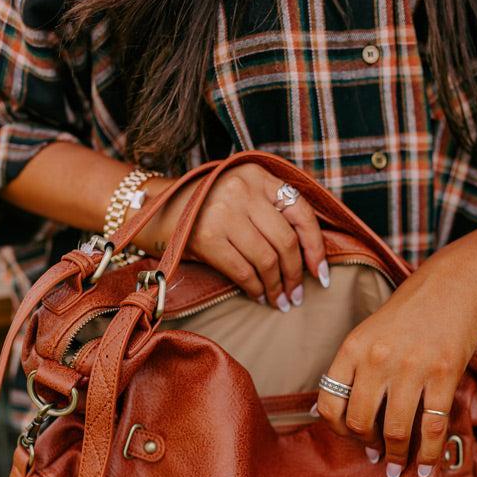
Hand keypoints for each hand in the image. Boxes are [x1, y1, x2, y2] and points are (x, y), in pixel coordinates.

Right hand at [137, 164, 329, 310]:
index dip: (316, 247)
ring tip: (280, 301)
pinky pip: (243, 271)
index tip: (321, 274)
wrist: (155, 209)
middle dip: (296, 275)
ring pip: (267, 260)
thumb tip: (310, 256)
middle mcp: (242, 188)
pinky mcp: (207, 236)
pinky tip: (259, 296)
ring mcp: (224, 211)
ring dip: (276, 287)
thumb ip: (271, 213)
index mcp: (257, 175)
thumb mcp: (242, 196)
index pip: (301, 212)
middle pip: (286, 242)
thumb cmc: (207, 208)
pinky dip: (255, 289)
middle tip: (296, 295)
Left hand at [315, 255, 476, 476]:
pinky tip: (426, 466)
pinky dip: (429, 454)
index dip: (337, 429)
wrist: (452, 285)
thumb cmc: (408, 313)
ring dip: (397, 456)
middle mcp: (378, 359)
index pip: (329, 403)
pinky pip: (433, 427)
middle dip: (368, 445)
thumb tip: (324, 412)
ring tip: (398, 467)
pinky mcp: (443, 375)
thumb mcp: (367, 333)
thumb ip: (350, 369)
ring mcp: (412, 368)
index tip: (350, 436)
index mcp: (352, 349)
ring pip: (396, 431)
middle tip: (376, 454)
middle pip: (361, 422)